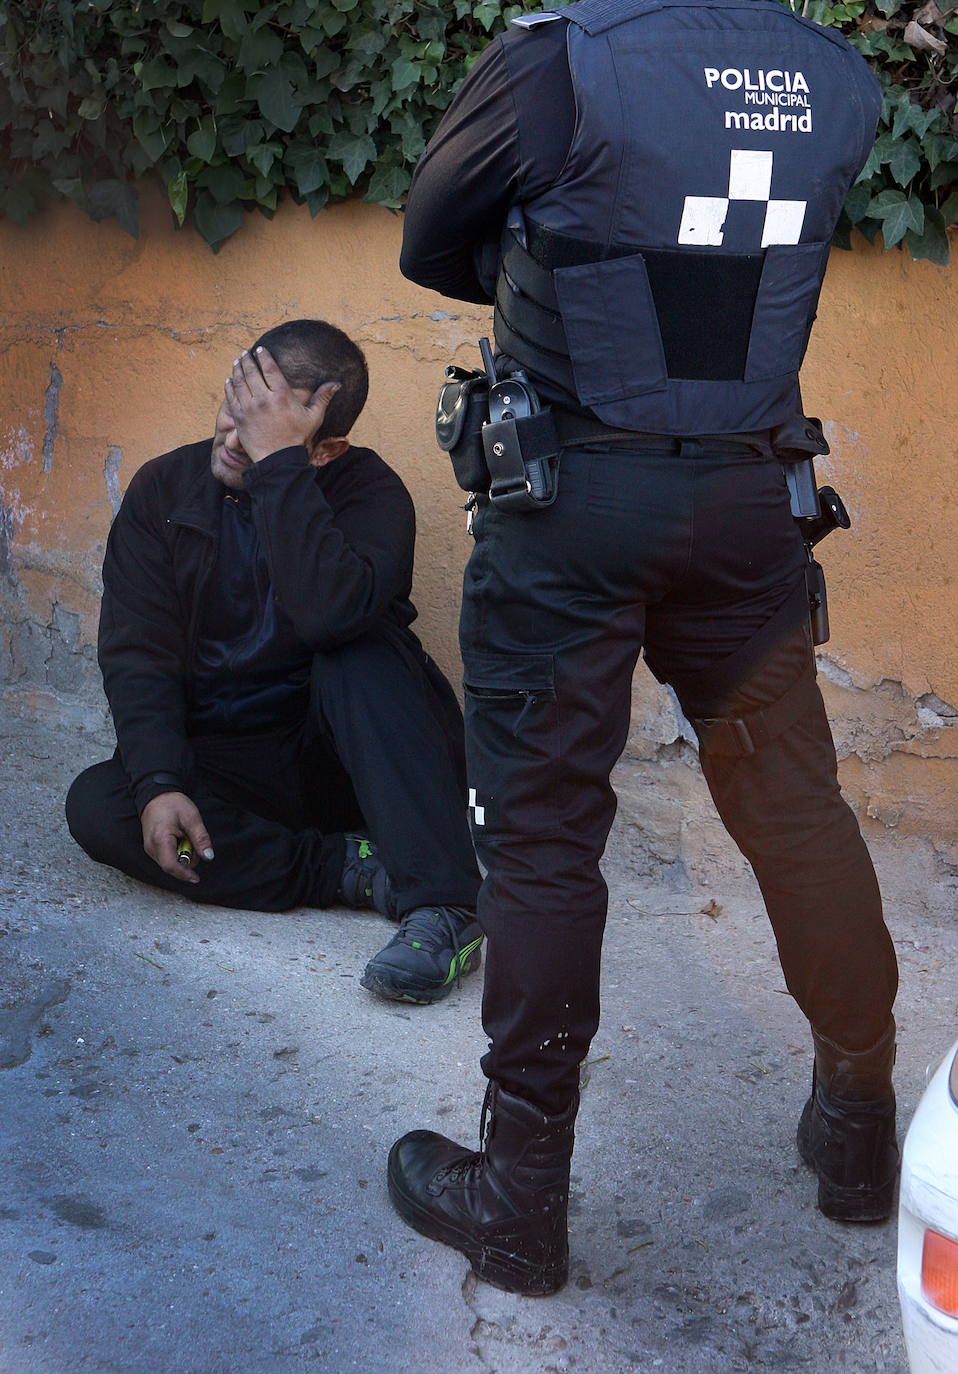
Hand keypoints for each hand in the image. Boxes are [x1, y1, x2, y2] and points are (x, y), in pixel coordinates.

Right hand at [141, 792, 213, 883]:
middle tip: (193, 842)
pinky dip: (176, 853)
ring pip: (168, 863)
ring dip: (182, 857)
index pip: (171, 866)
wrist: (155, 795)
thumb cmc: (173, 804)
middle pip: (171, 867)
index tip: (196, 878)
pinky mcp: (150, 848)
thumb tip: (209, 857)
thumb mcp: (192, 818)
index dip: (184, 874)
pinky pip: (165, 858)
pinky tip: (179, 839)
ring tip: (186, 837)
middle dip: (186, 861)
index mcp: (161, 839)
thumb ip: (201, 838)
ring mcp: (149, 848)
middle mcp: (151, 847)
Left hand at [223, 348, 339, 462]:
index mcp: (282, 395)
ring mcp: (249, 408)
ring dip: (237, 369)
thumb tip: (336, 384)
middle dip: (247, 360)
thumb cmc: (297, 438)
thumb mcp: (313, 417)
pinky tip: (229, 380)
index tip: (260, 350)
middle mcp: (264, 398)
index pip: (269, 368)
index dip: (263, 356)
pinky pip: (231, 397)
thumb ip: (322, 398)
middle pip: (252, 372)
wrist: (279, 460)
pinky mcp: (239, 418)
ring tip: (237, 362)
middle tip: (245, 353)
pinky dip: (229, 386)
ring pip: (239, 382)